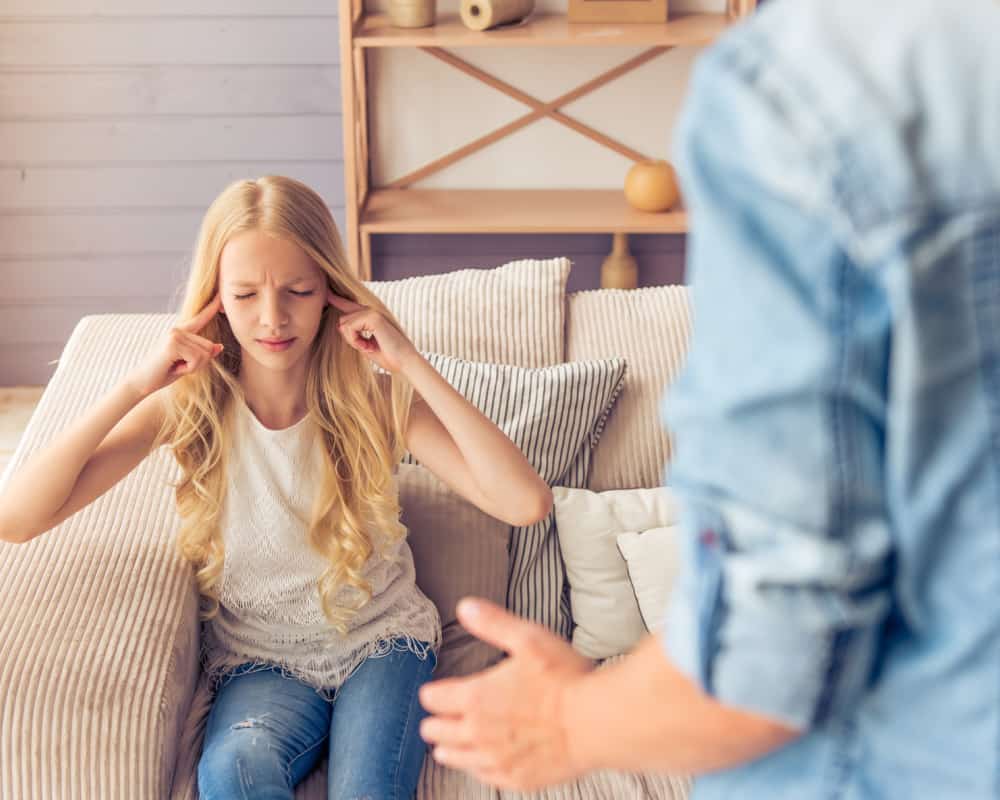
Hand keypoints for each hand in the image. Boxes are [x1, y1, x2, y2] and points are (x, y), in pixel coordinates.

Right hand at [127, 293, 223, 396]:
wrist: (141, 383)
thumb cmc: (163, 373)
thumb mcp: (187, 364)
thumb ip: (202, 354)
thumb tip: (219, 346)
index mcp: (181, 332)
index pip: (200, 318)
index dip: (212, 306)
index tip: (221, 295)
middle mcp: (177, 329)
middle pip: (210, 346)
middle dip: (200, 363)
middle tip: (179, 366)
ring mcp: (175, 334)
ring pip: (205, 353)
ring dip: (194, 367)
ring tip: (175, 366)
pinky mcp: (172, 343)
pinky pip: (197, 359)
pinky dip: (189, 369)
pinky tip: (174, 368)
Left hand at [328, 291, 417, 373]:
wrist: (405, 363)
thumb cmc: (389, 356)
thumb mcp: (365, 344)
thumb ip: (354, 334)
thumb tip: (340, 325)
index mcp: (371, 316)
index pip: (350, 305)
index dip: (338, 299)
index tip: (328, 293)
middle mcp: (372, 311)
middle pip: (343, 319)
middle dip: (349, 337)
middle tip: (365, 347)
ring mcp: (373, 312)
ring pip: (344, 324)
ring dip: (353, 340)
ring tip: (369, 347)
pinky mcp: (373, 317)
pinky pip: (350, 328)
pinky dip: (356, 341)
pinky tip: (368, 346)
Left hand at [418, 598, 595, 790]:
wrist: (595, 722)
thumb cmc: (565, 678)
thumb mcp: (527, 638)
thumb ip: (493, 623)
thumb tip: (465, 607)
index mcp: (476, 697)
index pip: (434, 699)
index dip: (431, 693)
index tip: (432, 692)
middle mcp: (478, 733)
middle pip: (437, 732)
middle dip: (434, 722)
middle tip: (436, 718)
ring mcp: (496, 759)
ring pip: (455, 758)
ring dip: (448, 748)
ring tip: (444, 746)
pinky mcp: (515, 778)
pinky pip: (483, 777)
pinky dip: (476, 769)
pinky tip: (479, 764)